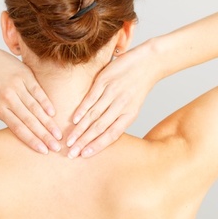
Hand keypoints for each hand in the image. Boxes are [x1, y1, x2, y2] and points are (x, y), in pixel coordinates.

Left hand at [0, 44, 61, 153]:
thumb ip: (9, 113)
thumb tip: (27, 129)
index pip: (18, 128)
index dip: (31, 140)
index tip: (43, 151)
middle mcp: (7, 99)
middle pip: (29, 121)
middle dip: (44, 136)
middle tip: (56, 147)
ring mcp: (16, 86)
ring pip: (35, 108)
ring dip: (48, 122)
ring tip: (58, 133)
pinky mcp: (24, 75)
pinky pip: (37, 91)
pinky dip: (46, 102)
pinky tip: (53, 113)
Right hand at [66, 42, 158, 157]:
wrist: (148, 63)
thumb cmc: (138, 86)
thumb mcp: (132, 106)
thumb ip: (117, 118)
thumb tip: (101, 133)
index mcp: (129, 115)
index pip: (112, 135)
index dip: (97, 145)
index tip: (84, 155)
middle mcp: (121, 106)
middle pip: (100, 128)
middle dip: (84, 142)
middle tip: (71, 153)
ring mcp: (112, 93)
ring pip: (94, 115)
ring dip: (80, 129)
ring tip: (69, 140)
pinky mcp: (105, 80)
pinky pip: (91, 98)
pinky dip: (82, 109)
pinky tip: (75, 119)